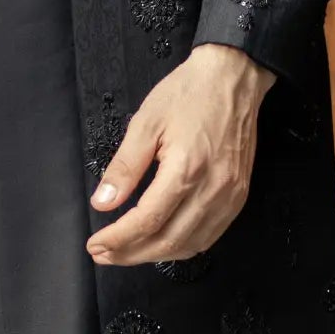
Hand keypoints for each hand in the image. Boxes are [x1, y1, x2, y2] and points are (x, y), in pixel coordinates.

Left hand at [87, 44, 275, 267]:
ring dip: (155, 255)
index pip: (147, 221)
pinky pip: (210, 235)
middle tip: (103, 254)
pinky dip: (183, 247)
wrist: (233, 78)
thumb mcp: (145, 123)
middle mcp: (212, 189)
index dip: (118, 239)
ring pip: (190, 245)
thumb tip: (103, 204)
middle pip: (168, 241)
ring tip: (126, 252)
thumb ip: (124, 168)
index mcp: (186, 170)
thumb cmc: (189, 94)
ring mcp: (230, 195)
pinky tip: (162, 242)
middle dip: (131, 254)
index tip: (95, 244)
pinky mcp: (239, 195)